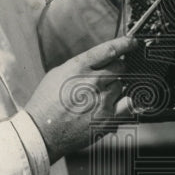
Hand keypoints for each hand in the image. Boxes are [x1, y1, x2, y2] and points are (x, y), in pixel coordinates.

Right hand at [25, 34, 137, 163]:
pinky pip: (128, 105)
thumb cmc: (46, 103)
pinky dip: (125, 102)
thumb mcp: (57, 74)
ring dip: (116, 87)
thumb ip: (80, 65)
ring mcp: (102, 100)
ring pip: (122, 85)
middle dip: (118, 68)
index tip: (132, 42)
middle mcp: (93, 82)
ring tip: (100, 96)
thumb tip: (99, 60)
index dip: (125, 44)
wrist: (42, 132)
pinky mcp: (108, 118)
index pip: (109, 50)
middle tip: (108, 76)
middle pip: (120, 67)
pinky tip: (117, 103)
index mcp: (79, 67)